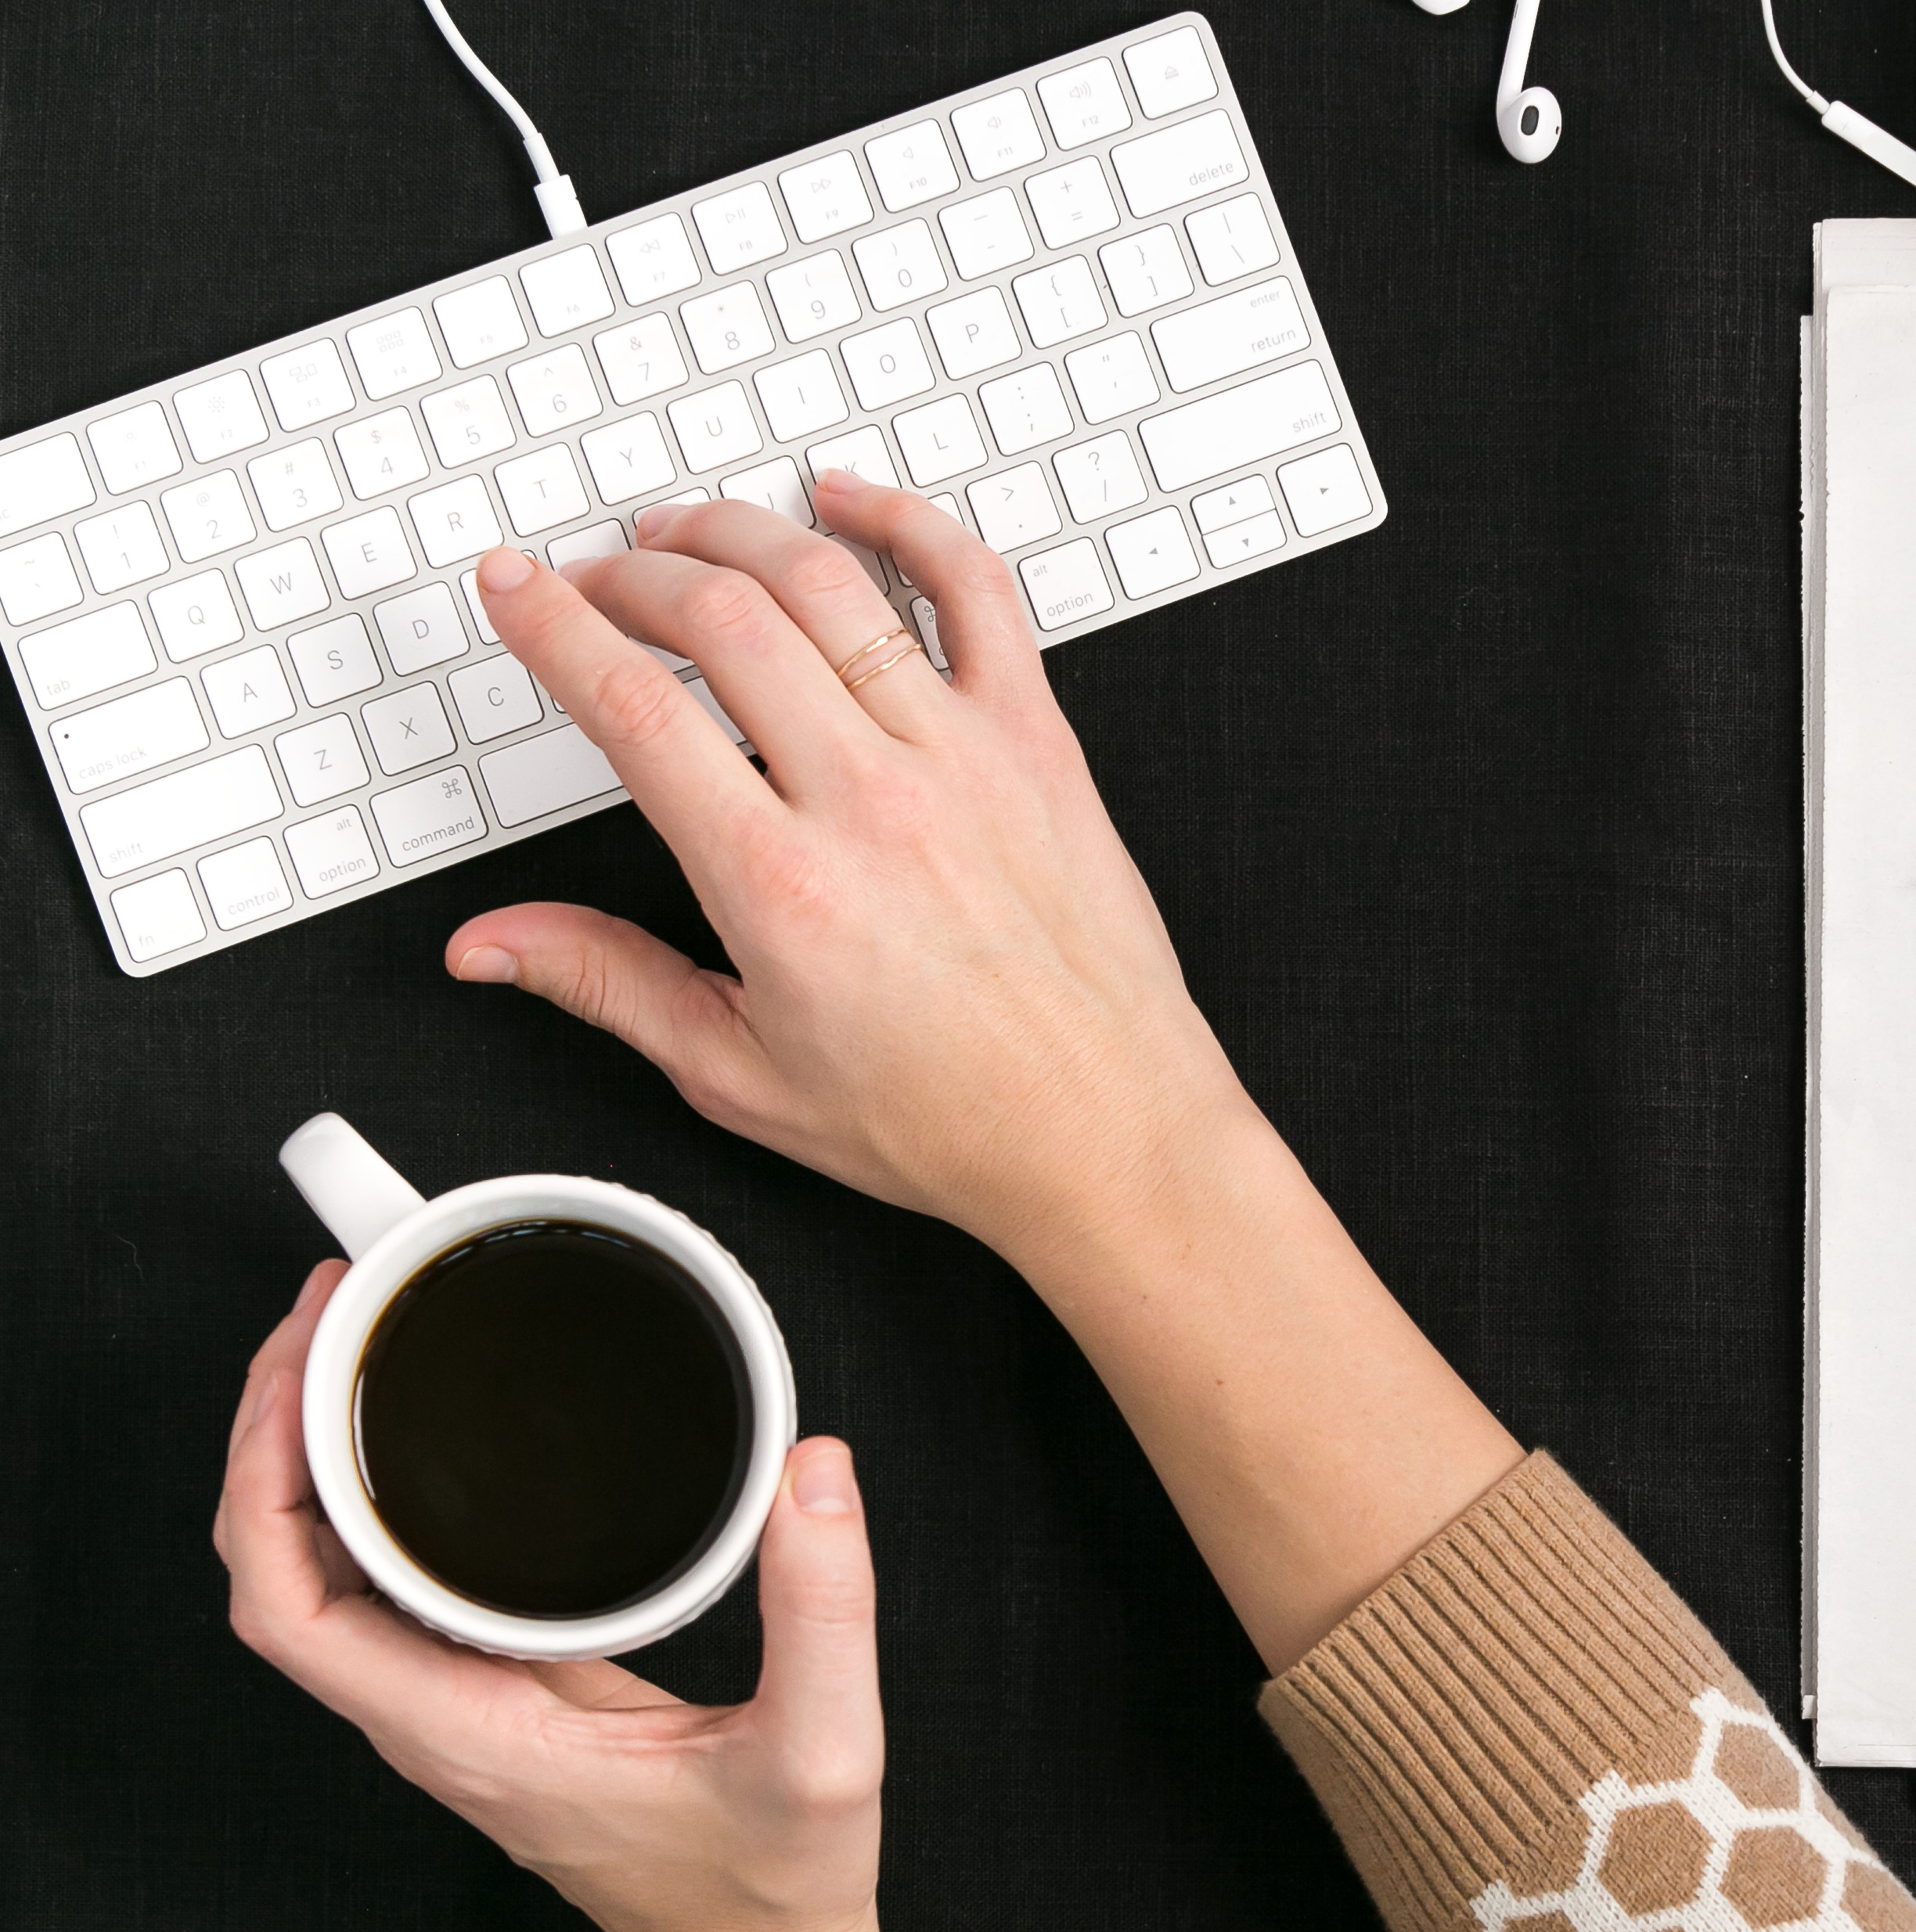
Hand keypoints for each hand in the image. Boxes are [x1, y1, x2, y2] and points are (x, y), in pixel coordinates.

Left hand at [215, 1262, 906, 1931]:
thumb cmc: (770, 1886)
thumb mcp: (824, 1751)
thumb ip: (824, 1609)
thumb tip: (813, 1471)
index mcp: (471, 1737)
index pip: (290, 1609)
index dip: (264, 1475)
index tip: (305, 1362)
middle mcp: (438, 1722)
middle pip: (283, 1570)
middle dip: (277, 1429)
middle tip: (332, 1311)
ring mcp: (461, 1709)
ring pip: (327, 1577)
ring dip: (317, 1459)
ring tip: (358, 1347)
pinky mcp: (499, 1692)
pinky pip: (394, 1587)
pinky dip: (381, 1496)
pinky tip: (426, 1439)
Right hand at [450, 476, 1520, 1671]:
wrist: (1105, 1132)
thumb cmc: (949, 1117)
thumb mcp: (742, 1074)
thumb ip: (607, 985)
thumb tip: (492, 943)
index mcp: (780, 886)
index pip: (633, 707)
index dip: (553, 625)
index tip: (516, 587)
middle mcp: (870, 800)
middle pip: (721, 616)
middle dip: (630, 571)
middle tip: (593, 577)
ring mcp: (963, 756)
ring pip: (831, 583)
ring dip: (739, 533)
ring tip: (685, 532)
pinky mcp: (1039, 740)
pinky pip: (976, 589)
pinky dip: (908, 522)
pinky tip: (852, 499)